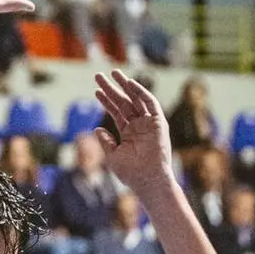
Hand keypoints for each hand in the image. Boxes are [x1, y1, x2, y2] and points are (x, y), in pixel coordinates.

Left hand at [91, 70, 173, 189]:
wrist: (148, 180)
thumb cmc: (130, 172)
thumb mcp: (112, 155)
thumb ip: (106, 141)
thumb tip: (96, 129)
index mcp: (128, 133)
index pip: (116, 112)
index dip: (106, 101)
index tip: (96, 91)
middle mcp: (139, 126)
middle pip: (123, 102)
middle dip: (111, 89)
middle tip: (98, 76)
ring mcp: (149, 123)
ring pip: (135, 99)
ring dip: (125, 85)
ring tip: (113, 73)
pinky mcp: (158, 122)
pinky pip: (150, 103)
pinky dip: (141, 92)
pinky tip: (129, 84)